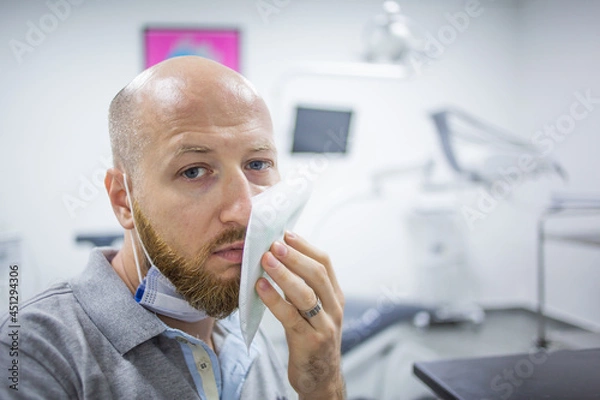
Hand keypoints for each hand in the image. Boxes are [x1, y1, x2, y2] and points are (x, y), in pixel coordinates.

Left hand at [256, 231, 345, 398]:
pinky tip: (260, 287)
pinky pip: (290, 316)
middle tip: (273, 243)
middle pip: (317, 274)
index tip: (286, 233)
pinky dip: (274, 299)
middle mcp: (333, 308)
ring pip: (305, 293)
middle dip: (294, 256)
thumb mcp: (315, 310)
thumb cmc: (312, 338)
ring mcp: (323, 325)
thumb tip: (280, 258)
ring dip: (284, 274)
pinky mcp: (309, 342)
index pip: (325, 263)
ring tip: (266, 259)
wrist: (321, 378)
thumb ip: (303, 287)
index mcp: (335, 296)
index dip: (305, 246)